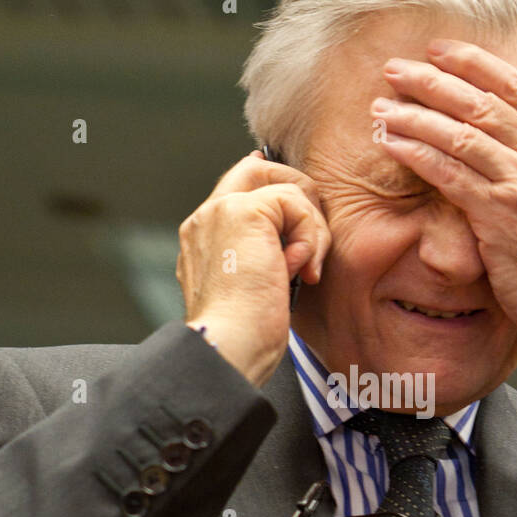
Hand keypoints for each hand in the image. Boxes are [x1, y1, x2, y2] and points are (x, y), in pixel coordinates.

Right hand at [177, 152, 329, 385]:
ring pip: (284, 188)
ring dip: (312, 229)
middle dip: (297, 189)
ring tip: (306, 270)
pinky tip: (299, 270)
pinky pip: (295, 201)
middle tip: (315, 232)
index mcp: (202, 241)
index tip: (302, 197)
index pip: (236, 191)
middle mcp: (205, 220)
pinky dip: (310, 236)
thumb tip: (291, 250)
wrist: (228, 346)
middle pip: (256, 169)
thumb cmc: (243, 339)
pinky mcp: (245, 212)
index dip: (272, 185)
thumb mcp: (254, 292)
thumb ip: (264, 261)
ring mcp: (221, 212)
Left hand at [371, 39, 516, 350]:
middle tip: (396, 69)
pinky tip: (392, 144)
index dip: (475, 63)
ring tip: (382, 106)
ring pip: (460, 135)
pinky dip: (417, 154)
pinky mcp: (498, 215)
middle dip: (432, 82)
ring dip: (415, 117)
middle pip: (481, 104)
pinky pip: (449, 174)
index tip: (439, 51)